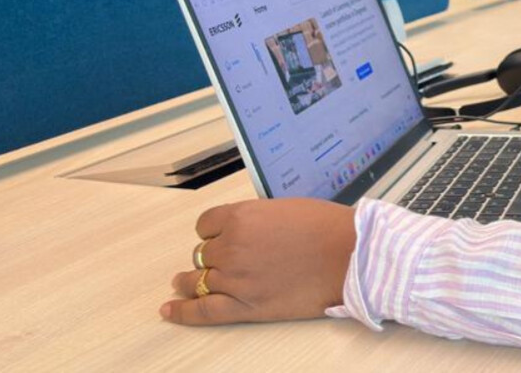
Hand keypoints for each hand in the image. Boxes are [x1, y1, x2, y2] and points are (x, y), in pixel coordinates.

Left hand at [162, 198, 355, 325]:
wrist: (351, 256)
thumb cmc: (328, 228)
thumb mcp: (287, 208)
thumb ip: (258, 219)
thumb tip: (249, 232)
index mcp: (241, 217)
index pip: (206, 225)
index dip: (212, 232)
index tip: (218, 237)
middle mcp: (232, 247)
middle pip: (202, 254)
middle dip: (210, 257)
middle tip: (220, 261)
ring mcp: (235, 279)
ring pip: (196, 280)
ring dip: (189, 282)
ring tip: (182, 284)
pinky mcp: (245, 306)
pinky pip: (202, 311)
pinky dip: (182, 312)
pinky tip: (168, 310)